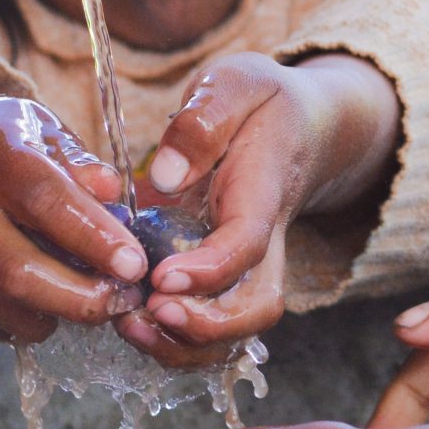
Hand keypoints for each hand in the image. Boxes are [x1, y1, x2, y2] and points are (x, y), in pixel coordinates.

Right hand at [0, 91, 146, 340]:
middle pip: (18, 272)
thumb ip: (82, 164)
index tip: (133, 264)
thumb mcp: (46, 132)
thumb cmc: (6, 145)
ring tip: (95, 295)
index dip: (93, 237)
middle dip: (82, 297)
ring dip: (63, 313)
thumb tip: (112, 195)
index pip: (44, 200)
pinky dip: (35, 320)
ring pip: (9, 309)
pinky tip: (51, 294)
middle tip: (125, 298)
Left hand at [116, 52, 399, 367]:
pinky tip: (132, 325)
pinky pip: (211, 328)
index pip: (247, 244)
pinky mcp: (227, 279)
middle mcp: (263, 241)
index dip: (209, 270)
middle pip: (255, 307)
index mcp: (263, 191)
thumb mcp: (237, 83)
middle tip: (148, 314)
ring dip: (184, 345)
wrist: (300, 125)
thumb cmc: (263, 103)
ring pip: (236, 331)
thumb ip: (204, 120)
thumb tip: (166, 176)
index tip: (163, 276)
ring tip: (129, 327)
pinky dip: (175, 342)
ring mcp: (249, 267)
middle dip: (205, 327)